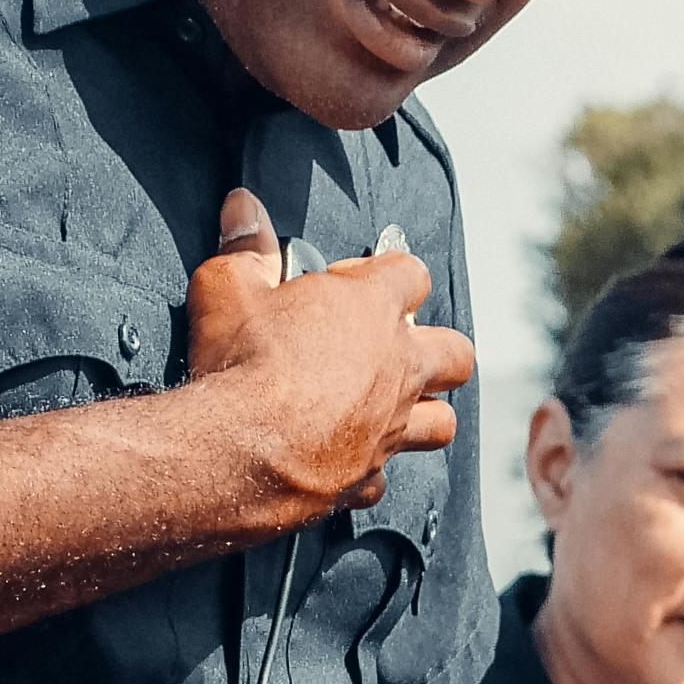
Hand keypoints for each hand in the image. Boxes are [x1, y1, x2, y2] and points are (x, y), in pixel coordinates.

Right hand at [179, 186, 475, 526]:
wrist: (238, 452)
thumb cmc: (242, 364)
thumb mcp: (229, 286)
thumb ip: (245, 246)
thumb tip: (243, 208)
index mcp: (372, 309)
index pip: (411, 273)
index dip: (382, 272)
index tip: (344, 280)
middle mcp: (398, 368)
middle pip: (454, 351)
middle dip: (433, 346)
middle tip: (388, 345)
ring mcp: (391, 426)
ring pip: (442, 420)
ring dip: (423, 411)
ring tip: (386, 405)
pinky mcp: (368, 475)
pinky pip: (384, 473)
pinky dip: (369, 464)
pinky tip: (343, 457)